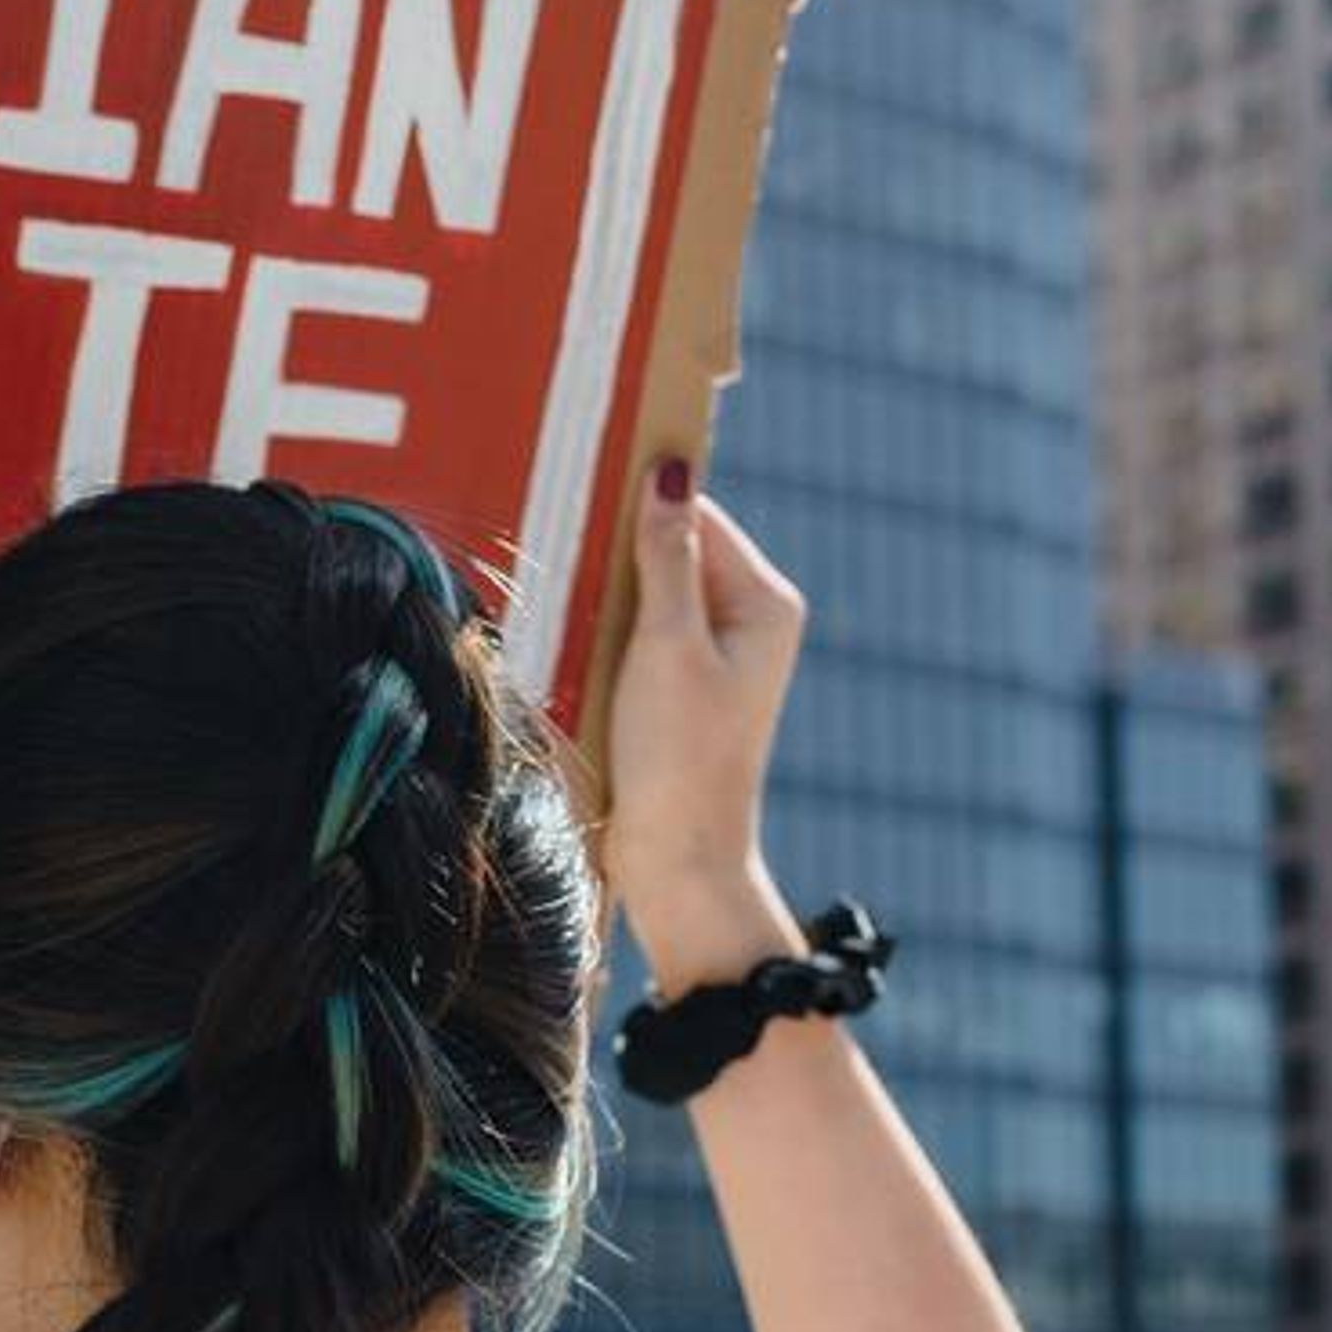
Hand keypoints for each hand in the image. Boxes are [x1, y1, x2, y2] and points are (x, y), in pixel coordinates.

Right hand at [601, 463, 805, 972]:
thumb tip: (669, 472)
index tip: (579, 491)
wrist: (677, 858)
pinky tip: (577, 644)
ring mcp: (715, 655)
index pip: (699, 513)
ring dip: (606, 595)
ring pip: (649, 591)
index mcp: (764, 602)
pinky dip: (606, 631)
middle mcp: (747, 621)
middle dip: (619, 553)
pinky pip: (639, 632)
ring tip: (570, 611)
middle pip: (674, 549)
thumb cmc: (680, 756)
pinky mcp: (681, 687)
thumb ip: (667, 556)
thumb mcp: (668, 644)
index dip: (641, 502)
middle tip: (567, 563)